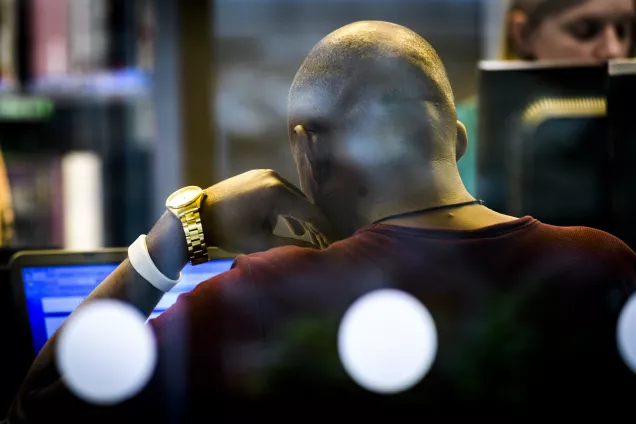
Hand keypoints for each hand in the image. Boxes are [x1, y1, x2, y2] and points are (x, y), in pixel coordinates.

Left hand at [201, 169, 331, 253]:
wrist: (198, 216)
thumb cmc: (228, 231)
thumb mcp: (261, 242)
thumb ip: (291, 245)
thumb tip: (315, 249)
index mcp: (277, 193)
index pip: (311, 213)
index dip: (324, 229)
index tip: (333, 242)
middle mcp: (274, 178)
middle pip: (304, 203)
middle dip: (314, 224)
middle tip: (324, 241)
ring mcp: (265, 174)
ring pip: (292, 197)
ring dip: (300, 216)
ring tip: (308, 237)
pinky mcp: (257, 175)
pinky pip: (280, 192)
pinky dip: (286, 208)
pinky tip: (291, 226)